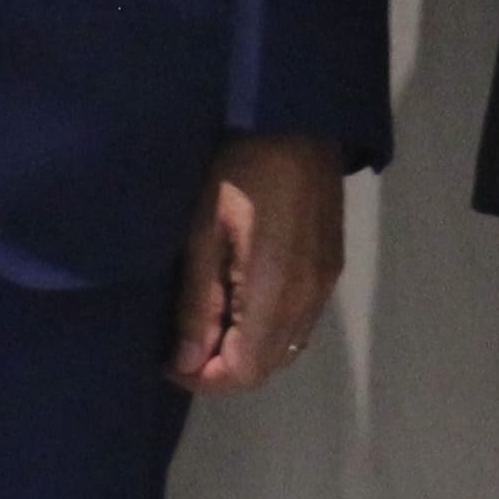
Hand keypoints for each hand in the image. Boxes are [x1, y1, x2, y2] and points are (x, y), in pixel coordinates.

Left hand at [169, 132, 347, 394]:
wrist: (295, 119)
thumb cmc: (237, 170)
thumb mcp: (201, 234)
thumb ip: (196, 305)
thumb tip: (185, 363)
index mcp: (275, 294)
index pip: (245, 372)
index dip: (204, 379)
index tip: (168, 359)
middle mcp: (309, 299)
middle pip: (268, 367)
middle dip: (222, 368)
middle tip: (182, 342)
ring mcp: (325, 284)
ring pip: (286, 348)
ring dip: (246, 350)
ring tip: (207, 323)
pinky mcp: (330, 267)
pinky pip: (299, 323)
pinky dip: (267, 330)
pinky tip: (240, 302)